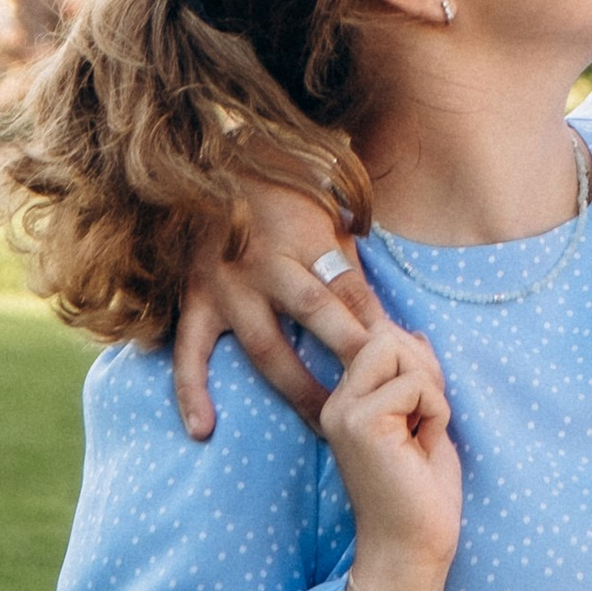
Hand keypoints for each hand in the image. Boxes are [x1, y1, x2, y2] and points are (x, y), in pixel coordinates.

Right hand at [172, 178, 391, 438]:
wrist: (211, 161)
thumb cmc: (282, 192)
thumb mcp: (324, 213)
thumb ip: (348, 261)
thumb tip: (383, 315)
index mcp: (305, 238)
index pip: (349, 289)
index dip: (376, 326)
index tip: (402, 361)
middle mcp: (266, 264)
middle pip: (315, 317)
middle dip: (348, 360)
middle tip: (377, 402)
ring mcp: (227, 286)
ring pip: (265, 348)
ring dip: (296, 390)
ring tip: (323, 428)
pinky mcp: (194, 299)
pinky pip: (189, 352)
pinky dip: (191, 391)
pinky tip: (202, 429)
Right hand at [321, 318, 460, 590]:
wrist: (412, 550)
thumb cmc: (422, 491)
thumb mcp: (421, 417)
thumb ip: (411, 375)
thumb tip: (412, 331)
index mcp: (347, 399)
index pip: (378, 334)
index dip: (417, 358)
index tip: (424, 406)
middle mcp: (337, 401)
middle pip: (387, 333)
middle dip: (425, 369)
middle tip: (427, 421)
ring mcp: (344, 411)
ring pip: (399, 349)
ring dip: (431, 390)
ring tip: (423, 433)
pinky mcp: (361, 423)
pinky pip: (416, 385)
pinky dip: (436, 412)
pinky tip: (424, 446)